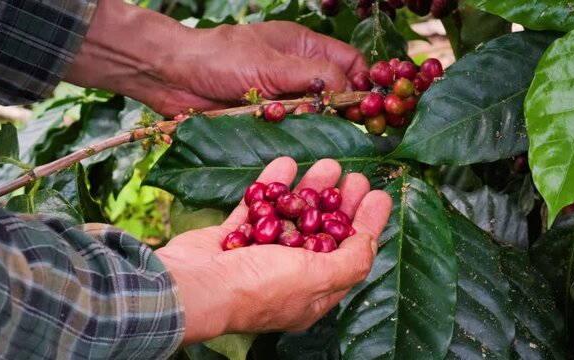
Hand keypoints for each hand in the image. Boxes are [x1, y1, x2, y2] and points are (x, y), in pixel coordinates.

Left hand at [64, 0, 367, 115]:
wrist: (173, 77)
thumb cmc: (221, 59)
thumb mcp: (272, 63)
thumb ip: (314, 74)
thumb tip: (350, 91)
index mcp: (304, 47)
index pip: (349, 62)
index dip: (363, 82)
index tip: (370, 106)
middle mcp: (297, 72)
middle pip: (336, 92)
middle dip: (343, 109)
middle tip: (350, 128)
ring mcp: (282, 97)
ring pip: (315, 115)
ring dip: (317, 124)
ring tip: (315, 131)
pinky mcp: (266, 119)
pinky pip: (291, 130)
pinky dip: (295, 135)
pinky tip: (293, 138)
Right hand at [154, 157, 391, 344]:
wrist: (194, 287)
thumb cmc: (259, 288)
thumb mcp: (316, 278)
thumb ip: (348, 261)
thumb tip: (368, 241)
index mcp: (312, 292)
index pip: (349, 255)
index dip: (367, 225)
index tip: (379, 195)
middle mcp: (286, 275)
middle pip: (321, 233)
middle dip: (340, 204)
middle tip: (354, 176)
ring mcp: (257, 256)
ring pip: (290, 217)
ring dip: (309, 191)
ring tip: (327, 163)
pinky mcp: (232, 239)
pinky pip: (256, 208)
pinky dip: (270, 187)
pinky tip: (284, 164)